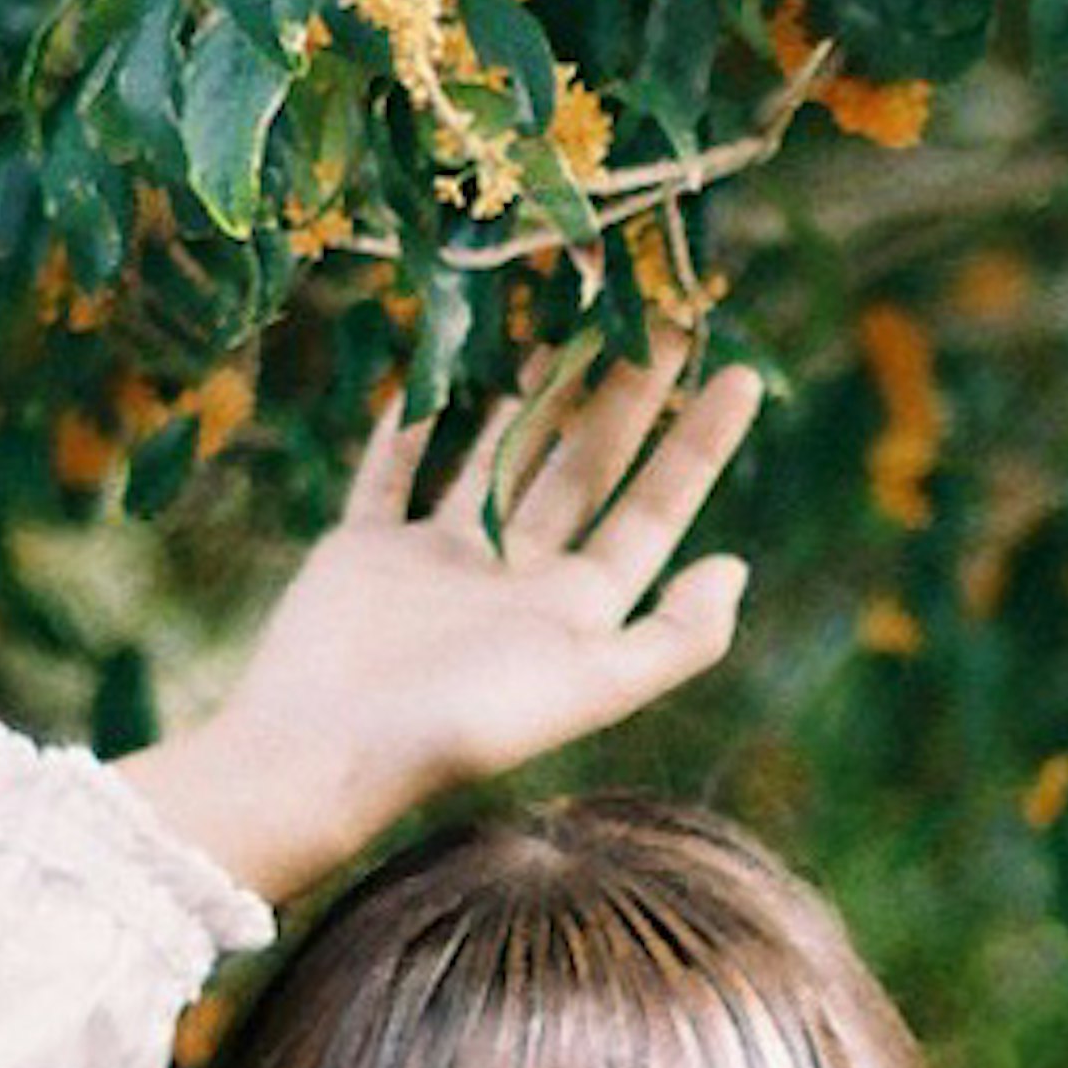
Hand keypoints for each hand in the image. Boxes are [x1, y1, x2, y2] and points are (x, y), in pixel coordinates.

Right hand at [129, 345, 761, 904]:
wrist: (327, 749)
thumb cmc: (462, 723)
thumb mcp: (590, 687)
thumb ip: (675, 638)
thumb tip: (735, 565)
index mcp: (575, 611)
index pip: (652, 512)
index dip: (697, 446)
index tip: (740, 374)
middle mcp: (516, 580)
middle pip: (585, 471)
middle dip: (626, 398)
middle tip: (663, 317)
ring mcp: (439, 563)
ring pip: (498, 459)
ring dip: (534, 399)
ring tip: (566, 328)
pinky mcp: (365, 550)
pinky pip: (391, 472)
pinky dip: (405, 426)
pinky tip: (427, 374)